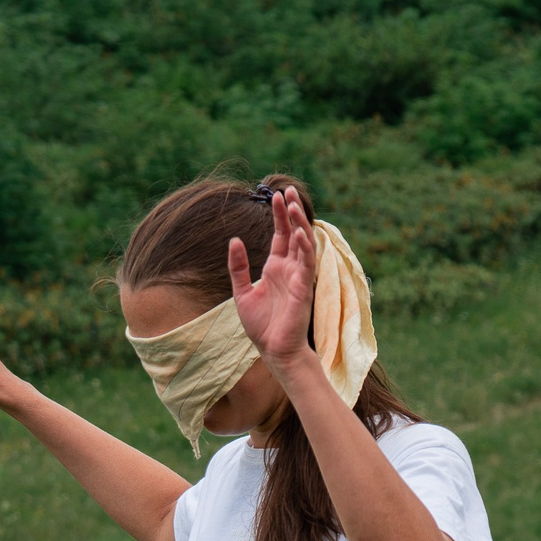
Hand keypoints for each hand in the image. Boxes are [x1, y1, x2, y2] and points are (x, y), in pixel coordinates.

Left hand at [228, 188, 317, 368]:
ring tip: (293, 204)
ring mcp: (299, 278)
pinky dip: (304, 247)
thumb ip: (238, 267)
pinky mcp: (304, 289)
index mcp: (277, 268)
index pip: (281, 234)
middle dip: (292, 211)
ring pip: (303, 244)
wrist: (273, 350)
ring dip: (299, 224)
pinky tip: (298, 233)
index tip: (276, 195)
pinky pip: (306, 264)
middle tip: (289, 190)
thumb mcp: (242, 292)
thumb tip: (234, 240)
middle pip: (294, 233)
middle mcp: (290, 269)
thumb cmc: (261, 326)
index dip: (279, 215)